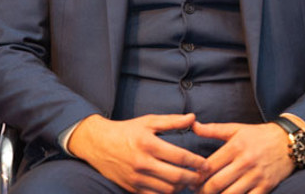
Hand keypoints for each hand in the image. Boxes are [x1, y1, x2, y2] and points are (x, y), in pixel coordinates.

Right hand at [67, 113, 206, 193]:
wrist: (98, 144)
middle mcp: (142, 162)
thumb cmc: (127, 130)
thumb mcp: (148, 121)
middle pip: (176, 177)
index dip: (196, 162)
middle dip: (193, 178)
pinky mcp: (132, 188)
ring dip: (182, 187)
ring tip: (189, 182)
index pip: (179, 156)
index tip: (206, 164)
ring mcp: (136, 178)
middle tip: (203, 176)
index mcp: (148, 144)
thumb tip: (193, 118)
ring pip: (167, 189)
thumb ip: (172, 121)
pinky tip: (174, 188)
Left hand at [192, 121, 293, 193]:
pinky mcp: (266, 187)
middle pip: (216, 184)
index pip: (209, 166)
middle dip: (202, 192)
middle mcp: (245, 162)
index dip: (196, 176)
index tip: (190, 180)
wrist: (288, 141)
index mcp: (235, 146)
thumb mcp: (236, 128)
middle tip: (196, 192)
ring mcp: (256, 176)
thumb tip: (193, 125)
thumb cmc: (259, 135)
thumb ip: (213, 129)